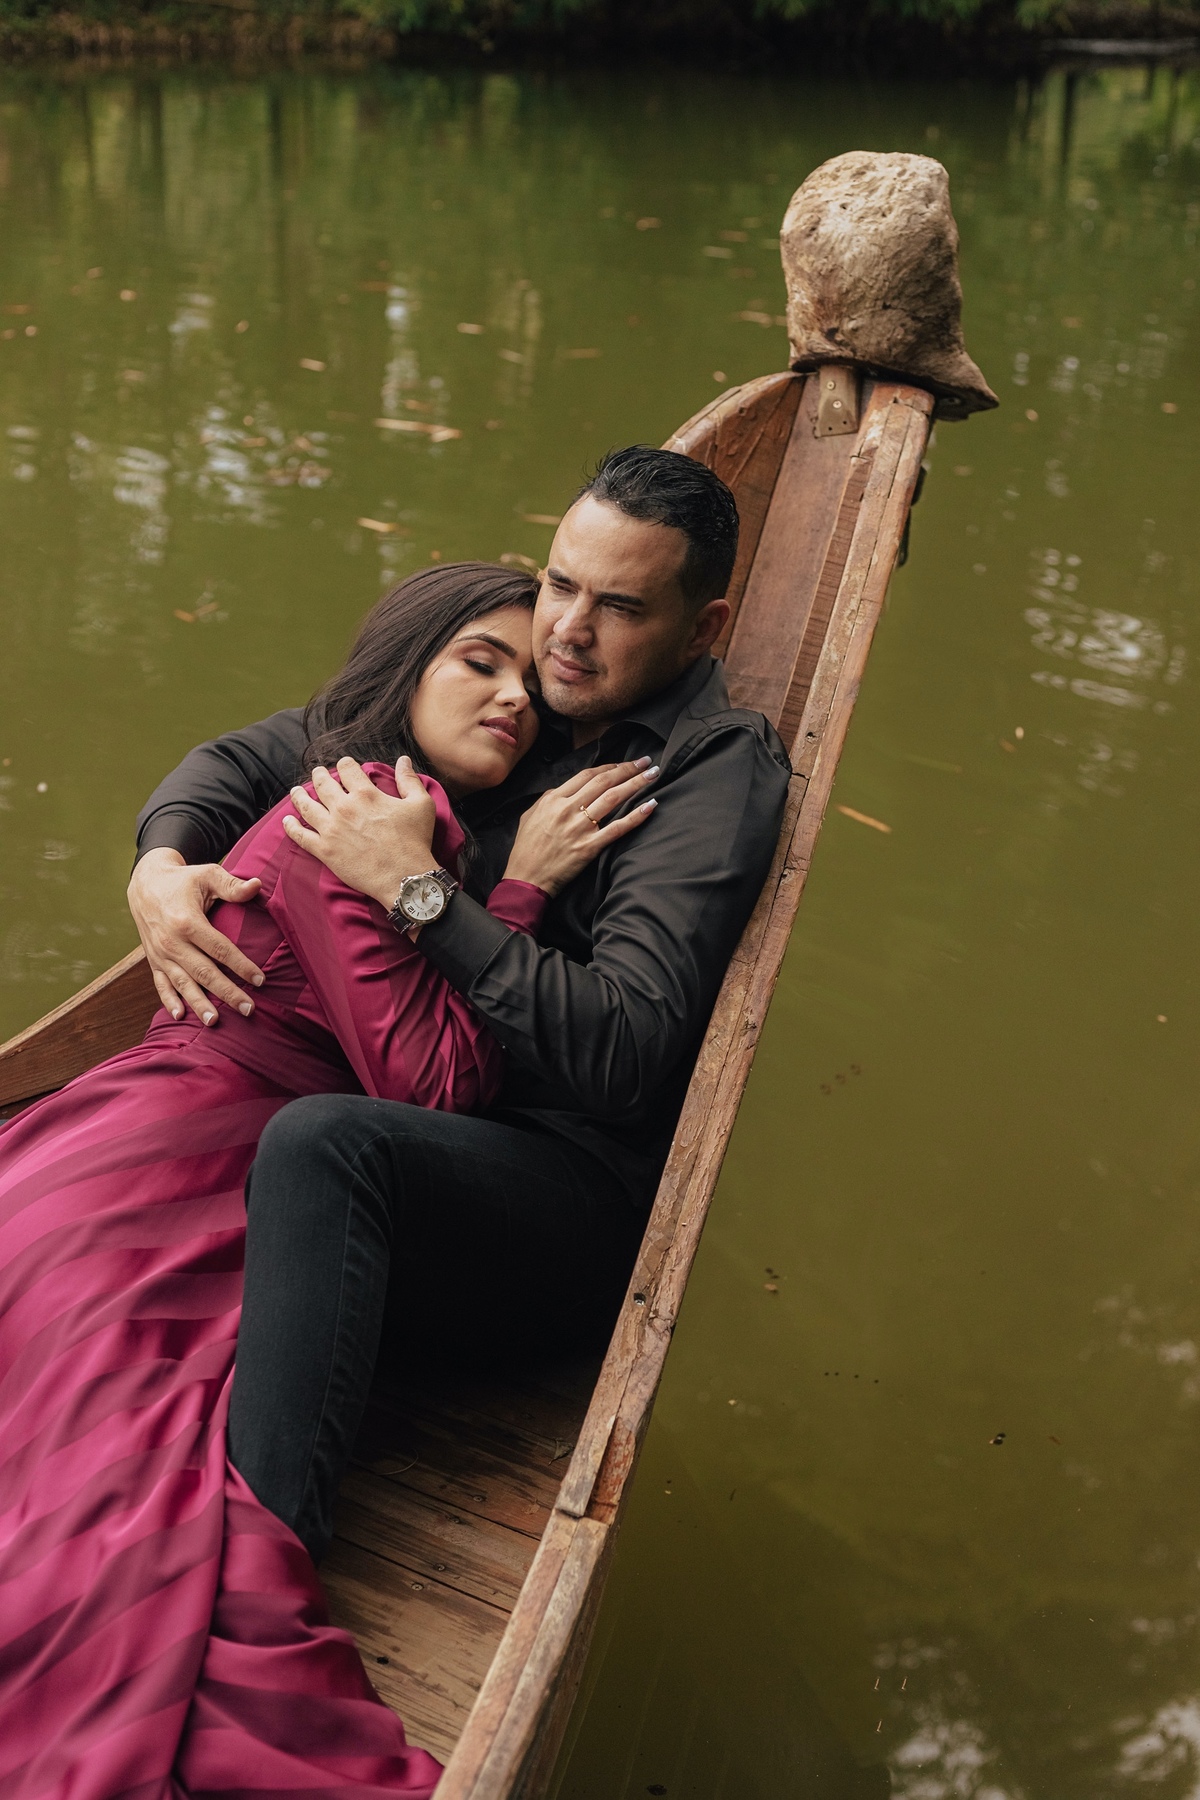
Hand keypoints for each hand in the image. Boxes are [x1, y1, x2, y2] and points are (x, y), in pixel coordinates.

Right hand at [127, 847, 263, 1025]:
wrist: (145, 884)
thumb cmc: (182, 881)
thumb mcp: (207, 875)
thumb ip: (232, 885)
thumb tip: (257, 885)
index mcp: (187, 922)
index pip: (220, 949)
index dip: (241, 965)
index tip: (261, 980)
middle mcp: (171, 942)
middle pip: (204, 972)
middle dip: (226, 993)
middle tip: (248, 1009)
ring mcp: (160, 954)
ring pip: (183, 983)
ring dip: (199, 1004)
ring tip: (215, 1022)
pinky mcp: (153, 961)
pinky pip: (160, 984)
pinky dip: (169, 1001)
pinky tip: (180, 1016)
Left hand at [283, 756, 437, 910]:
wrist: (404, 878)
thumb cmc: (415, 841)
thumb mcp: (421, 805)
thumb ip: (409, 780)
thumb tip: (403, 760)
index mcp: (365, 794)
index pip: (347, 769)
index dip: (345, 764)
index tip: (344, 766)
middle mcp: (344, 808)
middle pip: (323, 784)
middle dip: (319, 775)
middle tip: (317, 773)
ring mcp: (331, 829)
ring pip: (306, 806)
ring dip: (299, 796)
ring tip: (296, 791)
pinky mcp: (324, 850)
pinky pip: (301, 836)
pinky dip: (291, 827)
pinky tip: (286, 821)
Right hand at [502, 759, 658, 897]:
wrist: (526, 879)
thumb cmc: (526, 849)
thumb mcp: (529, 816)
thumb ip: (548, 799)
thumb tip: (565, 790)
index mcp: (553, 799)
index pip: (587, 775)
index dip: (610, 766)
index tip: (625, 763)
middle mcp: (567, 810)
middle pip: (604, 781)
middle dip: (628, 769)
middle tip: (646, 762)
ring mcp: (579, 828)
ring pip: (613, 799)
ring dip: (636, 784)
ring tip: (654, 775)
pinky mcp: (589, 848)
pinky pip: (617, 828)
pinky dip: (636, 816)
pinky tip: (650, 805)